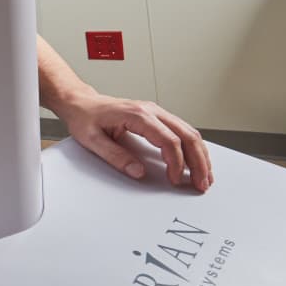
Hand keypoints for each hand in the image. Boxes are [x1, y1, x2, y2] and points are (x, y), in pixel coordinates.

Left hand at [54, 90, 212, 191]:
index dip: (176, 162)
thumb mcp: (92, 140)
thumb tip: (138, 172)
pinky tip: (197, 161)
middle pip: (186, 135)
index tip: (174, 180)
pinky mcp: (156, 117)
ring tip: (205, 176)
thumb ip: (115, 156)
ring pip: (189, 132)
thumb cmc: (85, 118)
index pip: (168, 140)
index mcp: (137, 115)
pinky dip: (193, 147)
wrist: (80, 103)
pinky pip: (182, 131)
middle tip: (202, 183)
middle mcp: (151, 111)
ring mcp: (156, 112)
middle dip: (198, 161)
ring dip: (200, 155)